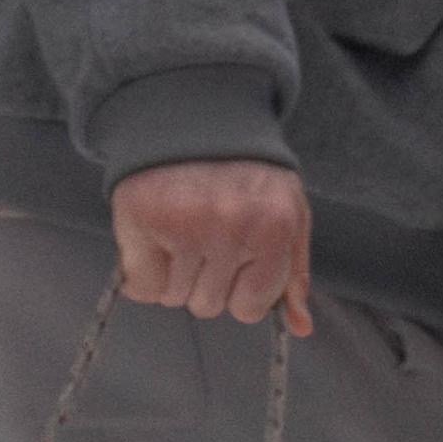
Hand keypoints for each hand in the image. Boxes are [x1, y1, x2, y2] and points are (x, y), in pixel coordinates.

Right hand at [111, 161, 313, 335]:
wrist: (198, 114)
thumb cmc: (246, 171)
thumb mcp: (286, 214)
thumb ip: (293, 273)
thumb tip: (300, 327)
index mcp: (274, 229)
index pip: (249, 307)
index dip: (237, 287)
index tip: (234, 255)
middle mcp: (232, 228)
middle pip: (207, 305)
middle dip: (203, 278)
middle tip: (204, 233)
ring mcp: (185, 225)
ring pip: (173, 297)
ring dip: (173, 274)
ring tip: (180, 229)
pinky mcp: (143, 219)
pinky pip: (142, 287)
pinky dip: (142, 273)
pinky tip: (155, 238)